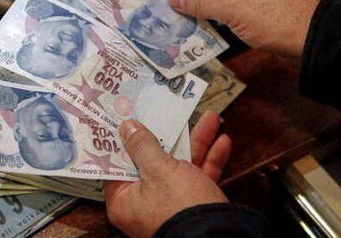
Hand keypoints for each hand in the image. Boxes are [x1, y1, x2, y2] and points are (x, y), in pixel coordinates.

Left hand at [105, 110, 230, 237]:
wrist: (219, 237)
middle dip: (169, 136)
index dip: (126, 139)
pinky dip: (209, 160)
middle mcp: (145, 204)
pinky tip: (221, 142)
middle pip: (152, 161)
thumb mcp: (159, 170)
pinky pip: (198, 178)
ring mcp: (170, 204)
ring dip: (197, 142)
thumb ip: (143, 146)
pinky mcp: (192, 205)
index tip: (130, 118)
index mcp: (125, 201)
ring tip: (208, 119)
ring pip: (181, 166)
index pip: (119, 164)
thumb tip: (129, 129)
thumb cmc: (181, 211)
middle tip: (171, 114)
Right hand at [169, 0, 320, 57]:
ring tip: (194, 28)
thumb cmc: (276, 18)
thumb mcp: (233, 9)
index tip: (172, 7)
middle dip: (199, 2)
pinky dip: (225, 18)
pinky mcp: (266, 4)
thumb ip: (201, 2)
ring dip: (211, 12)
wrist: (314, 40)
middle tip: (180, 20)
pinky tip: (215, 31)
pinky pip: (238, 6)